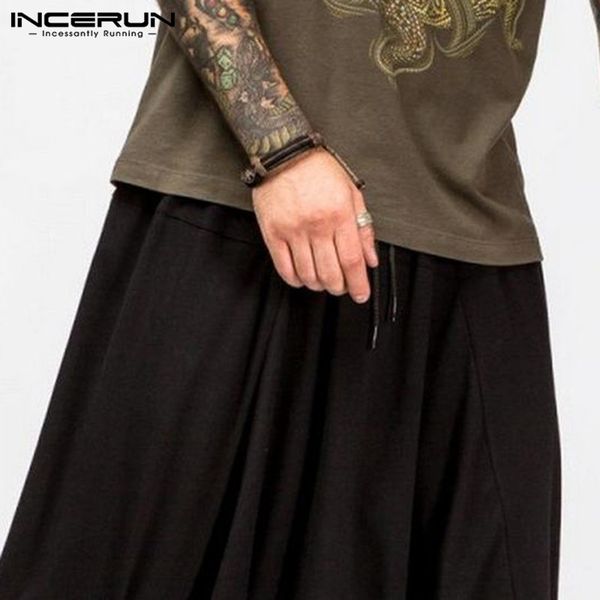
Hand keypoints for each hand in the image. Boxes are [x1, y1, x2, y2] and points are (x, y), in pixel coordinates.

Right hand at [252, 148, 378, 302]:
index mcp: (340, 214)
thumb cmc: (320, 170)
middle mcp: (317, 225)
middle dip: (339, 287)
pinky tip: (302, 278)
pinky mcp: (273, 233)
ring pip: (308, 274)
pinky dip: (295, 280)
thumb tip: (371, 259)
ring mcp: (293, 230)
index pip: (352, 260)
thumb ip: (363, 228)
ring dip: (318, 285)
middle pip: (331, 273)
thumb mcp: (351, 193)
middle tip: (341, 287)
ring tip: (322, 281)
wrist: (284, 152)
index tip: (361, 295)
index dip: (358, 284)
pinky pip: (284, 267)